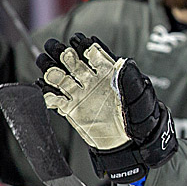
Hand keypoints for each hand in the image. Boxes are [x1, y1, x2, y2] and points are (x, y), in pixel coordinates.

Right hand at [36, 33, 177, 182]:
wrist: (129, 142)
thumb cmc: (140, 117)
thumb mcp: (140, 96)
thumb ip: (131, 78)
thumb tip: (125, 62)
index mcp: (108, 72)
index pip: (94, 54)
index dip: (85, 46)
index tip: (79, 42)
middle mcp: (91, 80)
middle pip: (72, 61)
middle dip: (62, 53)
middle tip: (56, 49)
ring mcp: (80, 94)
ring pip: (60, 77)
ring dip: (51, 70)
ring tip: (49, 69)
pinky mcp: (71, 110)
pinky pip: (55, 100)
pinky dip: (48, 95)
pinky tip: (46, 91)